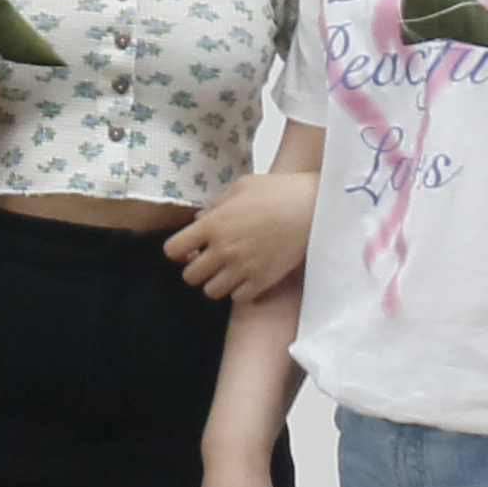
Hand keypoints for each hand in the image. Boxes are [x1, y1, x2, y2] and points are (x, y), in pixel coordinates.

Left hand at [166, 168, 315, 301]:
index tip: (188, 249)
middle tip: (209, 262)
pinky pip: (238, 298)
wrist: (314, 206)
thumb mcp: (240, 188)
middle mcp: (224, 249)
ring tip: (228, 272)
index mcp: (213, 225)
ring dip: (216, 283)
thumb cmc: (277, 190)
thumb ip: (215, 206)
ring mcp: (243, 267)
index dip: (178, 251)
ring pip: (211, 292)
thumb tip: (199, 221)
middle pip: (190, 276)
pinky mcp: (264, 280)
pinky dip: (239, 291)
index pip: (173, 250)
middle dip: (196, 269)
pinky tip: (246, 278)